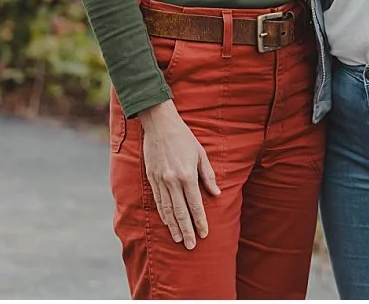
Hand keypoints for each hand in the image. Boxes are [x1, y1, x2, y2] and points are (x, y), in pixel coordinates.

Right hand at [137, 100, 219, 249]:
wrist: (158, 122)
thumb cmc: (183, 137)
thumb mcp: (200, 153)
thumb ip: (208, 176)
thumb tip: (217, 195)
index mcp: (187, 175)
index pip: (195, 205)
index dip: (200, 222)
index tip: (204, 235)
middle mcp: (172, 180)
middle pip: (180, 211)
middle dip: (187, 230)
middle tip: (191, 246)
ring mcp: (160, 179)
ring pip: (167, 208)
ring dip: (173, 226)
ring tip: (178, 239)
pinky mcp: (151, 176)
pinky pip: (157, 199)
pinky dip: (162, 213)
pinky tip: (167, 222)